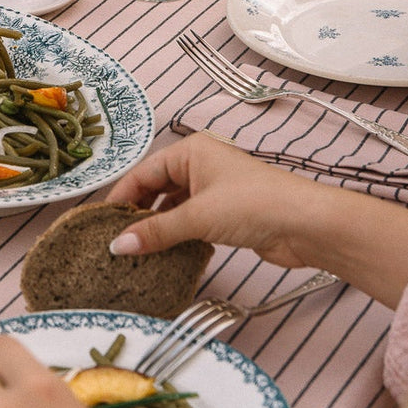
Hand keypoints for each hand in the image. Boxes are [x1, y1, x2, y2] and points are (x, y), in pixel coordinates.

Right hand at [107, 133, 407, 307]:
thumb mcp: (198, 216)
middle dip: (138, 215)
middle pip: (156, 189)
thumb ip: (157, 232)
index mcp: (191, 152)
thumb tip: (118, 246)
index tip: (100, 224)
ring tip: (134, 253)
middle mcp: (200, 166)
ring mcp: (214, 191)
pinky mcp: (226, 215)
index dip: (121, 198)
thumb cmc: (255, 204)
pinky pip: (190, 223)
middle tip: (115, 242)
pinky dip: (176, 237)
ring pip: (173, 208)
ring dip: (157, 229)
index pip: (143, 173)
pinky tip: (163, 256)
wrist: (307, 225)